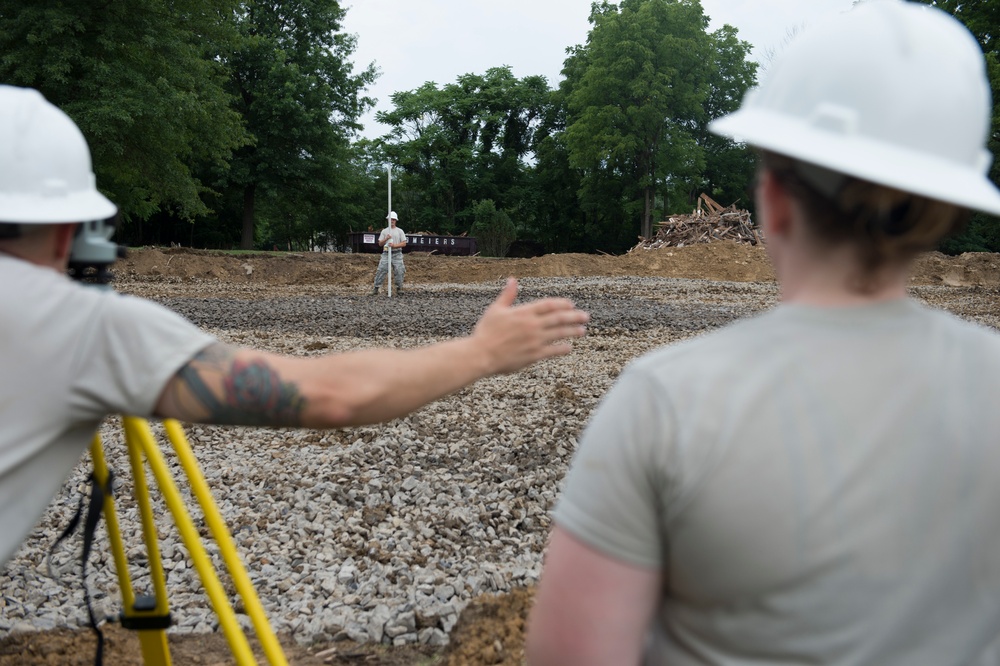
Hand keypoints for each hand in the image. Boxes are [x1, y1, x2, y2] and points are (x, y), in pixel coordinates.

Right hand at [471, 277, 588, 373]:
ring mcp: (534, 340)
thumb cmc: (485, 331)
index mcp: (523, 312)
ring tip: (582, 330)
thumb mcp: (495, 310)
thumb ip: (507, 295)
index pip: (548, 305)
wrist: (481, 354)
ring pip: (559, 334)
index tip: (571, 304)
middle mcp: (532, 325)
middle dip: (574, 316)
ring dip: (573, 331)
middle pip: (559, 318)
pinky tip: (569, 347)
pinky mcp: (533, 355)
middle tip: (585, 316)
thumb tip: (513, 279)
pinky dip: (562, 349)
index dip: (562, 303)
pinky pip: (552, 351)